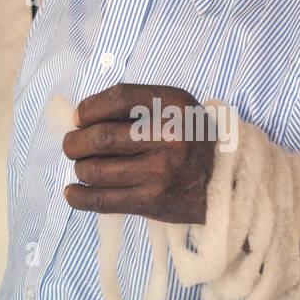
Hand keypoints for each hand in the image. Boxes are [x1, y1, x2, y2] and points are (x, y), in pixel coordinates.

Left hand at [61, 82, 216, 223]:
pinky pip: (103, 200)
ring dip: (80, 168)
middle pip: (101, 137)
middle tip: (73, 146)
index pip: (119, 98)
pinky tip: (73, 192)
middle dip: (75, 142)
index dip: (89, 108)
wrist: (227, 183)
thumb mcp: (178, 110)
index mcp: (175, 106)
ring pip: (96, 170)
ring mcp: (161, 171)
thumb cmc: (194, 142)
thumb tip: (81, 118)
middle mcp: (170, 137)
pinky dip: (79, 197)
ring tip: (84, 168)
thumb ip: (137, 106)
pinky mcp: (153, 201)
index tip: (80, 118)